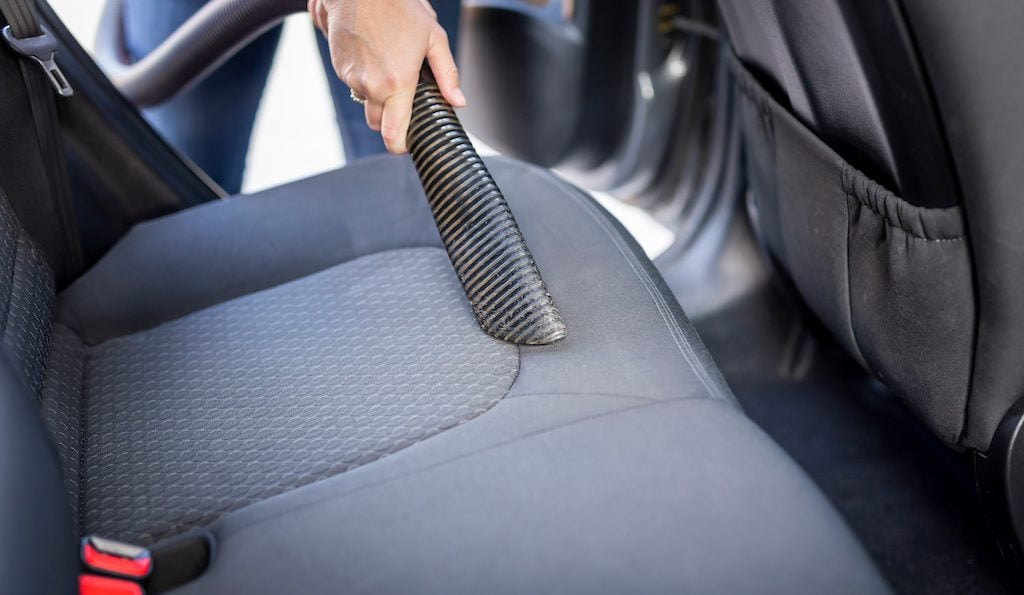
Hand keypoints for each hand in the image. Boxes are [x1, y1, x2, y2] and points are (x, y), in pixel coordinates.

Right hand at [309, 0, 465, 153]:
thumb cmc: (399, 7)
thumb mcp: (433, 38)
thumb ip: (447, 74)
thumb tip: (458, 102)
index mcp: (397, 83)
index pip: (394, 134)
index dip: (401, 146)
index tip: (408, 144)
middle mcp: (372, 86)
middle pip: (378, 124)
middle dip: (391, 119)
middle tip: (405, 100)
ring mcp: (353, 78)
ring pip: (367, 103)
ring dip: (378, 97)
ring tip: (390, 68)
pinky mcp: (341, 68)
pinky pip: (355, 85)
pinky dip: (365, 79)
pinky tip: (375, 58)